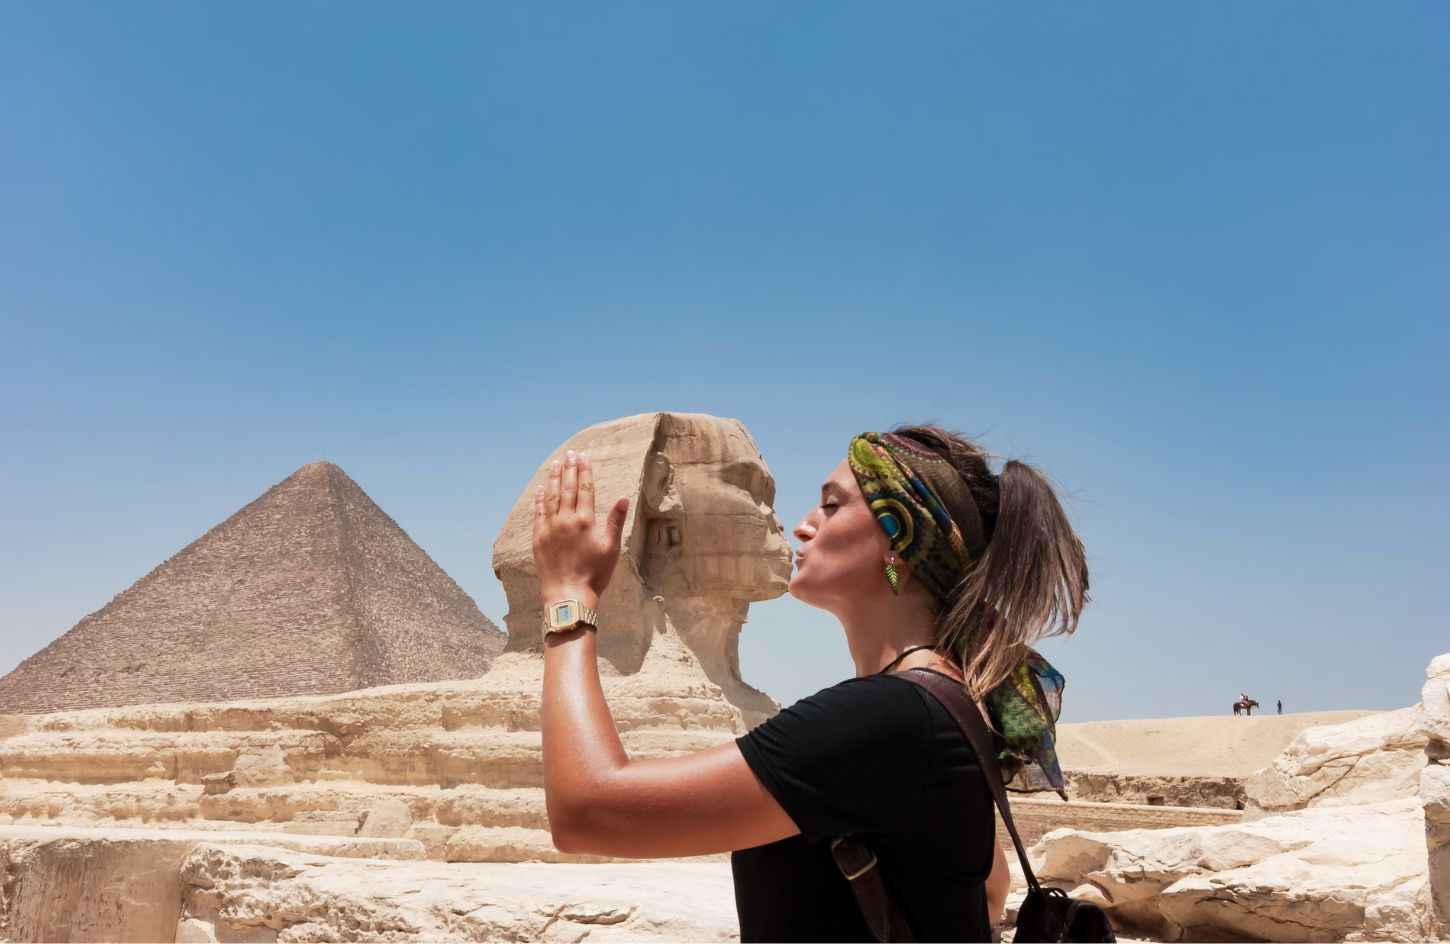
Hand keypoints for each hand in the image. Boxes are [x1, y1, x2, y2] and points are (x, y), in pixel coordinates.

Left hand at [533, 450, 629, 608]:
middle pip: (568, 488)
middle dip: (570, 469)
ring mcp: (550, 528)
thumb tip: (624, 498)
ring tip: (556, 464)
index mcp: (585, 521)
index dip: (585, 471)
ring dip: (554, 478)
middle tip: (570, 453)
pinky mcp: (538, 538)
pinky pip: (538, 512)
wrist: (568, 595)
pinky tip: (541, 489)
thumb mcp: (611, 549)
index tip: (583, 456)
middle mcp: (566, 520)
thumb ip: (615, 521)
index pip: (585, 489)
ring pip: (551, 497)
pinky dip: (540, 499)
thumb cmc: (594, 574)